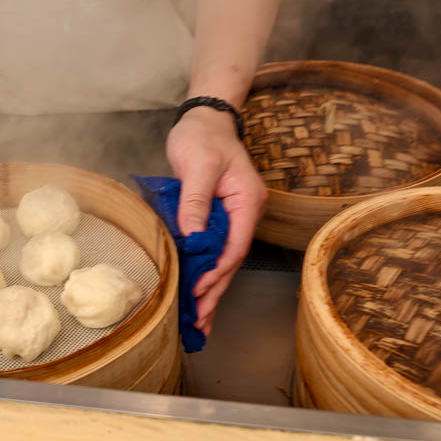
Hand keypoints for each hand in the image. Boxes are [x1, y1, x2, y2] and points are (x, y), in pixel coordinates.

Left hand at [165, 107, 266, 335]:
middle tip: (199, 322)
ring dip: (211, 289)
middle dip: (215, 292)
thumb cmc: (202, 136)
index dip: (218, 271)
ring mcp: (235, 216)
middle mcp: (245, 212)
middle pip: (231, 260)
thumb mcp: (197, 165)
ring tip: (198, 320)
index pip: (236, 245)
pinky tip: (196, 291)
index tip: (199, 290)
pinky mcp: (220, 217)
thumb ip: (196, 201)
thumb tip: (193, 238)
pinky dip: (205, 271)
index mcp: (247, 201)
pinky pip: (214, 249)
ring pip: (224, 259)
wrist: (205, 118)